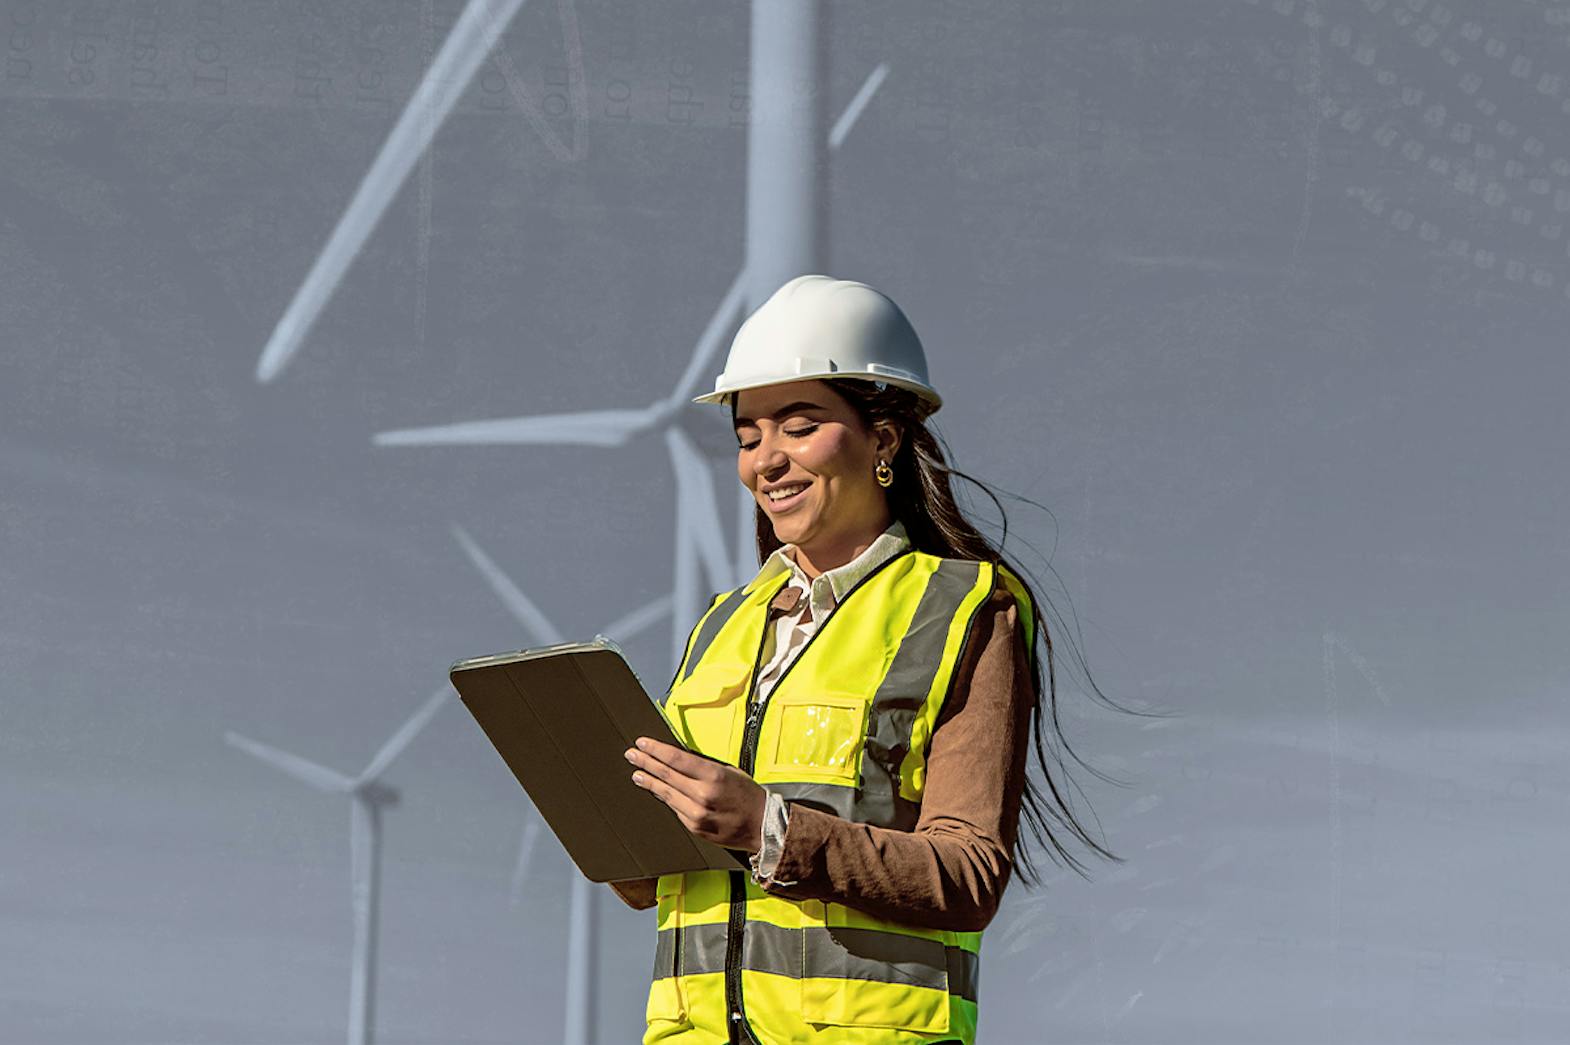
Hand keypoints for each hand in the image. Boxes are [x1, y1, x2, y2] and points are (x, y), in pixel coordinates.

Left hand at [625, 737, 766, 853]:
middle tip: (632, 754)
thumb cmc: (749, 796)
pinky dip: (665, 797)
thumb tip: (678, 760)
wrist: (762, 826)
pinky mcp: (694, 827)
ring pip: (666, 794)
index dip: (656, 750)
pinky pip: (675, 808)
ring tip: (637, 773)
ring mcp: (696, 814)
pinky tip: (657, 790)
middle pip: (666, 775)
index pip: (676, 759)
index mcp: (714, 776)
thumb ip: (703, 767)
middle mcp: (703, 795)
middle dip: (646, 763)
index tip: (643, 743)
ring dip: (649, 781)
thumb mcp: (730, 771)